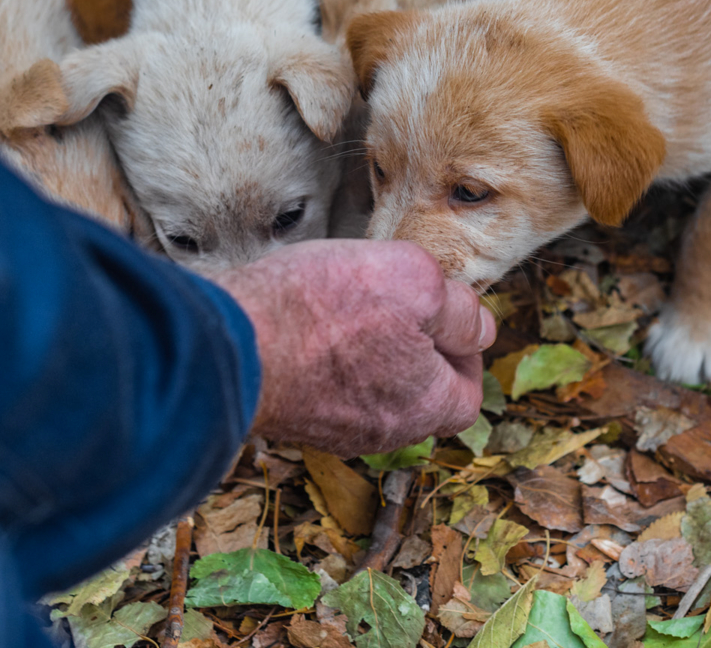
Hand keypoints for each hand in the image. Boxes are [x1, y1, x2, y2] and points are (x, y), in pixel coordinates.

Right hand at [213, 239, 493, 456]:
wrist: (230, 341)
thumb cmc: (323, 308)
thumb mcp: (415, 280)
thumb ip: (458, 307)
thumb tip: (479, 325)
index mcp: (425, 406)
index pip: (467, 393)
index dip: (463, 348)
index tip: (443, 312)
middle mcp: (382, 430)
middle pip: (419, 396)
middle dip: (416, 351)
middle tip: (396, 306)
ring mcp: (333, 429)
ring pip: (371, 393)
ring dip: (370, 355)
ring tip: (350, 310)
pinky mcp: (292, 416)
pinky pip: (327, 392)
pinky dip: (329, 363)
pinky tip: (313, 327)